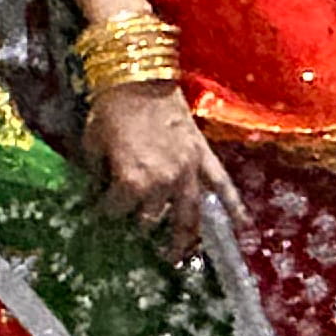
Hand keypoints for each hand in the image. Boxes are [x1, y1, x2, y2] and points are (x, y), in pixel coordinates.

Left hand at [87, 79, 236, 251]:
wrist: (139, 77)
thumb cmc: (111, 109)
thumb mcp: (92, 144)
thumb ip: (96, 175)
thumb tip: (97, 191)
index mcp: (132, 181)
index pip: (114, 211)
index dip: (105, 212)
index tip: (100, 212)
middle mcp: (162, 183)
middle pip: (150, 219)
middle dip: (138, 226)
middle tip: (134, 234)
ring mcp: (187, 171)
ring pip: (188, 215)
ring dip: (183, 240)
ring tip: (176, 258)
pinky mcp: (203, 157)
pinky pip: (222, 186)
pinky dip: (233, 207)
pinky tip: (243, 227)